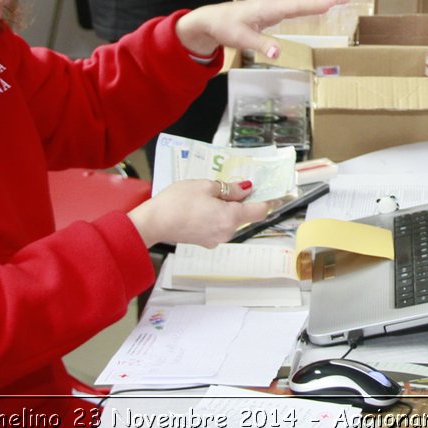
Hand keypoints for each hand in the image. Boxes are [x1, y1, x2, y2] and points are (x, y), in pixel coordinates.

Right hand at [128, 178, 269, 248]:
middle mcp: (226, 232)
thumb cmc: (178, 202)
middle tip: (228, 185)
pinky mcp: (204, 241)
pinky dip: (215, 215)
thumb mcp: (206, 187)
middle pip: (243, 215)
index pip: (260, 211)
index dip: (268, 200)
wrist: (153, 222)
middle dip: (240, 200)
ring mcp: (215, 239)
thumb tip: (245, 189)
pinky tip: (200, 206)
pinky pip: (217, 226)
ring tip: (208, 194)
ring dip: (226, 207)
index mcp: (231, 218)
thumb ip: (229, 189)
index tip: (274, 192)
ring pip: (230, 220)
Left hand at [175, 0, 349, 61]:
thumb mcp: (241, 39)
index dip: (317, 4)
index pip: (297, 5)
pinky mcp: (273, 12)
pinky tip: (319, 7)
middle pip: (304, 0)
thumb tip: (280, 54)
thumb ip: (261, 45)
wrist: (211, 20)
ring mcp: (274, 7)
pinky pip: (296, 7)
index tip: (336, 2)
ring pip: (302, 2)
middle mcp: (274, 4)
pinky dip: (311, 6)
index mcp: (268, 8)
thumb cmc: (225, 27)